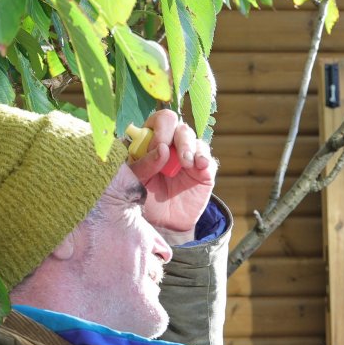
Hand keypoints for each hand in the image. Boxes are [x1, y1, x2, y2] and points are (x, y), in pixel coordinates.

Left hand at [127, 109, 216, 237]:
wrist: (163, 224)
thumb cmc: (145, 200)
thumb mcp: (135, 182)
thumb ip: (143, 165)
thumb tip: (163, 149)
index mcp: (150, 143)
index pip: (158, 121)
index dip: (159, 128)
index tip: (156, 147)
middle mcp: (170, 145)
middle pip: (177, 124)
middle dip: (176, 136)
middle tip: (172, 153)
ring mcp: (188, 157)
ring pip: (192, 137)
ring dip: (189, 147)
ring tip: (186, 164)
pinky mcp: (203, 171)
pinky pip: (208, 158)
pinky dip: (204, 159)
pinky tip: (200, 165)